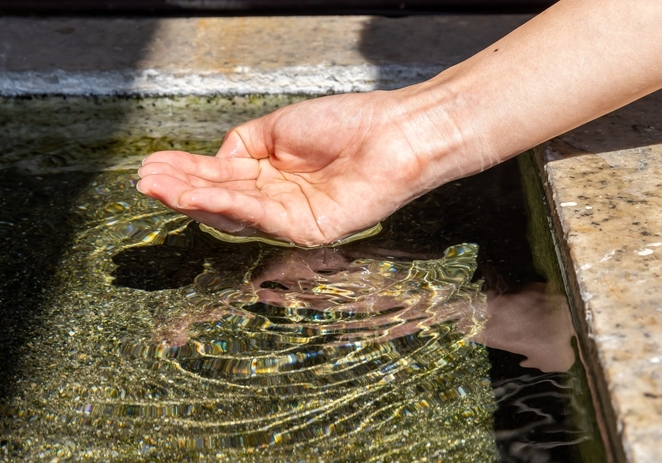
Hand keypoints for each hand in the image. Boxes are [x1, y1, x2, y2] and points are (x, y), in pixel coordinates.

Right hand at [137, 90, 436, 246]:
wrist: (393, 132)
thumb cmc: (347, 124)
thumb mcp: (278, 127)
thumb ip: (242, 145)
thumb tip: (215, 161)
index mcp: (271, 173)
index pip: (221, 175)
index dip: (186, 170)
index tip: (152, 163)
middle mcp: (278, 198)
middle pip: (221, 198)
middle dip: (181, 189)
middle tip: (144, 180)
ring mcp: (291, 216)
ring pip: (234, 212)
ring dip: (194, 199)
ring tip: (158, 186)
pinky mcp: (307, 229)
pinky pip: (261, 216)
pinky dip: (228, 204)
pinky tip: (196, 192)